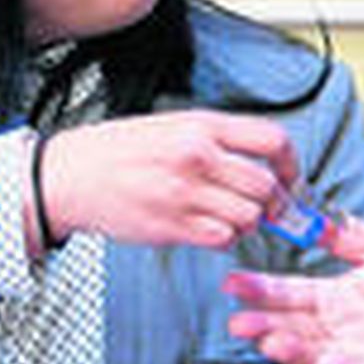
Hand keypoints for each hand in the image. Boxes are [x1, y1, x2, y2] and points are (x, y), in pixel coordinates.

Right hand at [36, 110, 297, 248]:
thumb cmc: (121, 150)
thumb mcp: (173, 126)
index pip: (273, 140)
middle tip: (270, 209)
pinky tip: (208, 227)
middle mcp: (198, 157)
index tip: (291, 178)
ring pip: (249, 216)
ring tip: (229, 216)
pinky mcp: (172, 225)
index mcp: (203, 126)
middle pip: (266, 186)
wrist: (72, 175)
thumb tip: (264, 162)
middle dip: (275, 203)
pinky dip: (224, 238)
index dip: (291, 165)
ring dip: (249, 222)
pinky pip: (222, 238)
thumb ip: (218, 140)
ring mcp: (185, 193)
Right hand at [224, 216, 363, 363]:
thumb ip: (348, 236)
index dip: (262, 290)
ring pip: (315, 353)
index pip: (290, 293)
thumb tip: (313, 216)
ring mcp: (356, 354)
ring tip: (270, 341)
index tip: (233, 283)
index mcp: (335, 298)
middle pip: (293, 327)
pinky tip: (328, 362)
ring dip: (292, 349)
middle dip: (265, 325)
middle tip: (238, 321)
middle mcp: (338, 328)